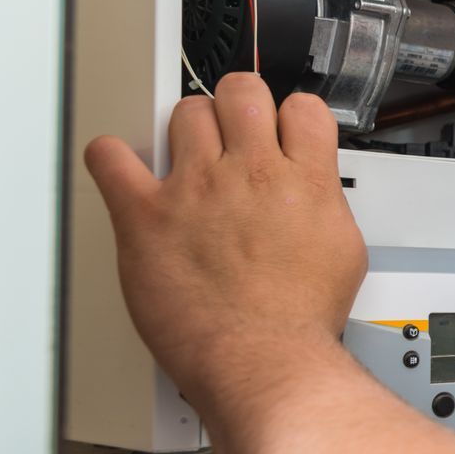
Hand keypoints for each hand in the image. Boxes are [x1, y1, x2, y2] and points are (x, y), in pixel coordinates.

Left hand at [83, 73, 366, 415]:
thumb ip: (324, 208)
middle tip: (231, 131)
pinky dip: (111, 158)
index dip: (289, 115)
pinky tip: (122, 170)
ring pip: (185, 114)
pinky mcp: (146, 217)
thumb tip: (315, 198)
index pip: (302, 108)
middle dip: (237, 105)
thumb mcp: (344, 253)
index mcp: (305, 182)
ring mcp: (196, 190)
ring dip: (188, 128)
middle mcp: (250, 174)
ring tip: (188, 157)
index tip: (279, 130)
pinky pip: (110, 159)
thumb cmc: (299, 321)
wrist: (265, 360)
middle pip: (241, 93)